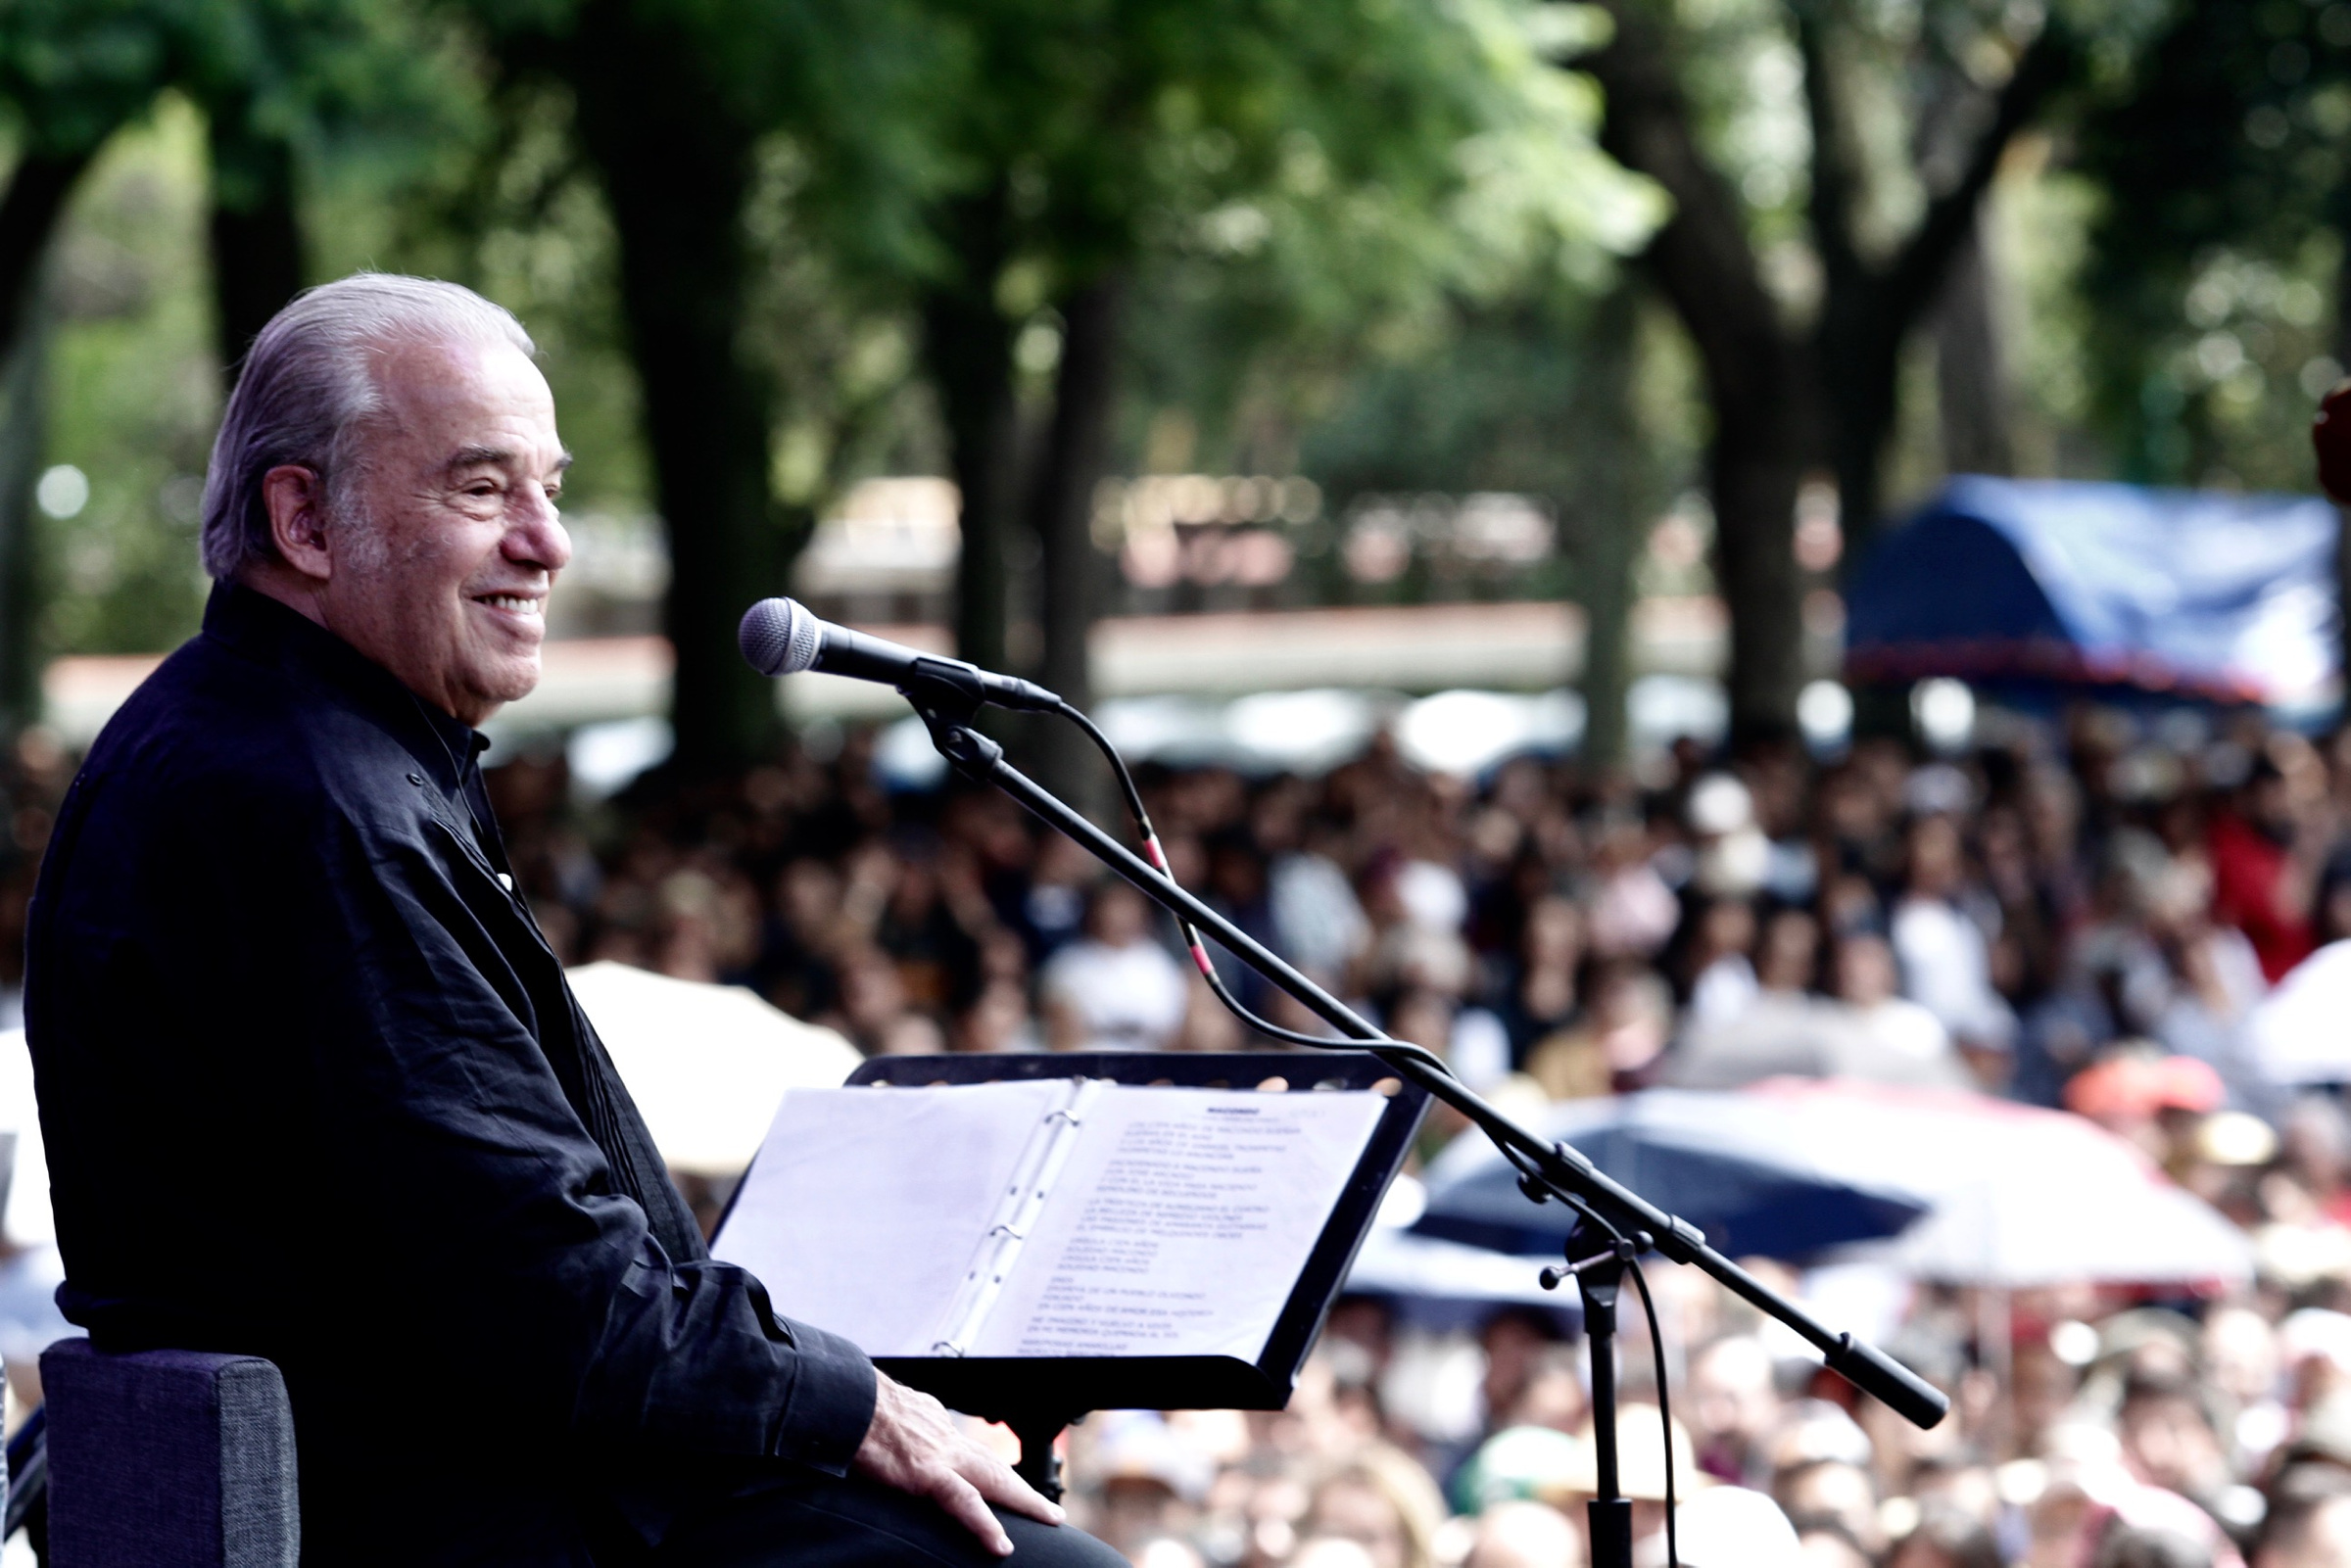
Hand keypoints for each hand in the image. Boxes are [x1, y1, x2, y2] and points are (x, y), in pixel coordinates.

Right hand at [852, 1371, 1064, 1554]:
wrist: (846, 1399)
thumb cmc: (858, 1406)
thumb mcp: (887, 1416)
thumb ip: (904, 1428)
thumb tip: (899, 1439)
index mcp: (934, 1426)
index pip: (970, 1452)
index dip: (988, 1469)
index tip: (1004, 1483)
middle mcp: (945, 1438)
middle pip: (993, 1466)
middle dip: (1021, 1488)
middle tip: (1047, 1508)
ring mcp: (941, 1455)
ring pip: (993, 1480)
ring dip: (1023, 1500)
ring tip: (1047, 1518)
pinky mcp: (927, 1474)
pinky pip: (964, 1502)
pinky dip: (985, 1523)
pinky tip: (1001, 1544)